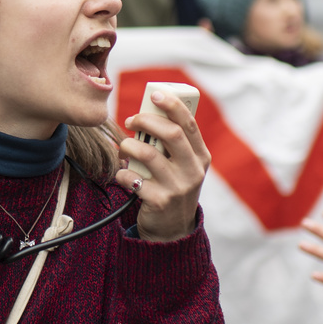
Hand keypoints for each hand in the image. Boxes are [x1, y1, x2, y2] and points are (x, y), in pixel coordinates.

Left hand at [116, 90, 210, 241]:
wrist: (173, 229)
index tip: (155, 94)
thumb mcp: (181, 165)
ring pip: (148, 154)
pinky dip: (122, 174)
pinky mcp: (160, 201)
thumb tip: (148, 111)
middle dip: (147, 121)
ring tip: (123, 149)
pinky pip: (133, 179)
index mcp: (200, 156)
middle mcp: (193, 170)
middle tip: (131, 120)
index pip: (189, 124)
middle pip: (171, 134)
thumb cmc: (172, 186)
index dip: (172, 105)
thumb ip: (172, 143)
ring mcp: (178, 187)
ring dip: (129, 146)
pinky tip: (123, 176)